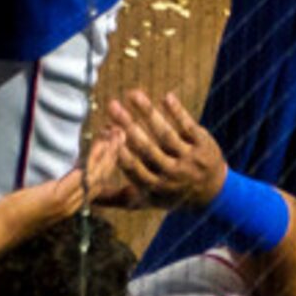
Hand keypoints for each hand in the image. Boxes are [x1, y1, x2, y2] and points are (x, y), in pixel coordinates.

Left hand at [0, 132, 125, 239]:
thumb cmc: (3, 221)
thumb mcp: (28, 203)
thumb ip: (42, 194)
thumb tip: (44, 183)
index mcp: (66, 207)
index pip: (94, 184)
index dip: (106, 166)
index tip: (113, 147)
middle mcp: (72, 206)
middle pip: (101, 178)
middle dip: (113, 155)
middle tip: (122, 134)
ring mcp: (67, 203)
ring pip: (97, 175)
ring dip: (109, 153)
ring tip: (118, 133)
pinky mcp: (58, 197)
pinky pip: (84, 175)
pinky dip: (96, 158)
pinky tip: (102, 143)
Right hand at [99, 90, 227, 211]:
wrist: (212, 192)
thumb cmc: (168, 193)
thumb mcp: (142, 201)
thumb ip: (113, 197)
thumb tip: (82, 195)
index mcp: (153, 187)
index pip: (133, 167)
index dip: (118, 149)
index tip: (105, 129)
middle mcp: (171, 174)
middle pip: (147, 148)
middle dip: (128, 125)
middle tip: (112, 105)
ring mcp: (188, 159)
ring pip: (166, 134)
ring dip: (148, 112)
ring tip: (132, 93)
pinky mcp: (203, 144)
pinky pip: (188, 126)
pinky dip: (177, 112)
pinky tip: (166, 97)